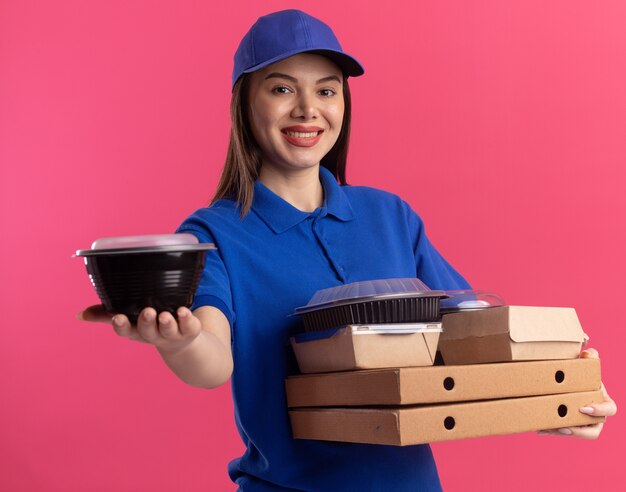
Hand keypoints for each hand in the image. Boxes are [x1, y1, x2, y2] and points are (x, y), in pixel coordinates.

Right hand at [78, 304, 202, 354]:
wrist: (182, 343)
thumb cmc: (150, 327)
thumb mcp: (130, 321)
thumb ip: (106, 315)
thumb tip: (80, 315)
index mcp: (137, 332)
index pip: (126, 331)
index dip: (122, 325)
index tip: (117, 317)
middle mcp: (154, 335)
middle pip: (148, 331)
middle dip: (147, 322)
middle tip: (148, 312)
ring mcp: (173, 334)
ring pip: (169, 329)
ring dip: (167, 322)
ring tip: (164, 314)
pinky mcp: (190, 330)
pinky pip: (189, 325)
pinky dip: (187, 319)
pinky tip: (183, 311)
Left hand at [537, 348, 616, 438]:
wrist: (570, 383)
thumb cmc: (582, 374)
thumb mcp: (585, 365)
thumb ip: (589, 357)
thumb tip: (587, 353)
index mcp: (604, 402)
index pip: (609, 410)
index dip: (599, 411)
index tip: (583, 408)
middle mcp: (596, 416)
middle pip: (593, 432)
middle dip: (579, 431)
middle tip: (565, 426)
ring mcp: (583, 424)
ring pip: (575, 433)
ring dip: (562, 432)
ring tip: (547, 428)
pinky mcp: (570, 426)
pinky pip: (562, 432)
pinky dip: (551, 430)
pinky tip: (538, 428)